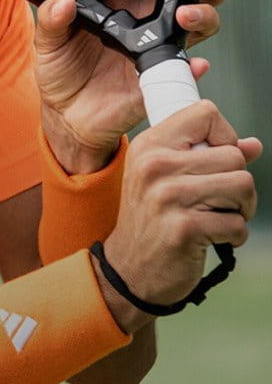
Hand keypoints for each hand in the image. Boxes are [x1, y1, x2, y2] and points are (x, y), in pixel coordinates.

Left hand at [35, 0, 234, 172]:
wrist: (66, 114)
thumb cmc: (61, 69)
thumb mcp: (47, 41)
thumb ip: (51, 20)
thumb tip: (63, 2)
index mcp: (124, 2)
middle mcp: (148, 22)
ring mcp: (159, 49)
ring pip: (200, 26)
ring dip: (203, 16)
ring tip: (187, 15)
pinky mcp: (161, 79)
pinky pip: (186, 72)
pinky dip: (194, 67)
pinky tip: (193, 63)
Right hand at [99, 101, 260, 331]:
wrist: (129, 269)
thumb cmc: (151, 220)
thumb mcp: (165, 178)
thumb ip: (206, 157)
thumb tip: (253, 145)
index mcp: (149, 146)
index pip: (205, 114)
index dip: (223, 136)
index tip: (214, 160)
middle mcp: (155, 165)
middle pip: (234, 156)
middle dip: (237, 183)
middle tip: (218, 200)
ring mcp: (168, 196)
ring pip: (243, 185)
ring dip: (241, 209)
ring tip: (218, 217)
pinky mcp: (184, 228)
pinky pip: (238, 224)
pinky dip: (234, 236)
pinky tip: (211, 238)